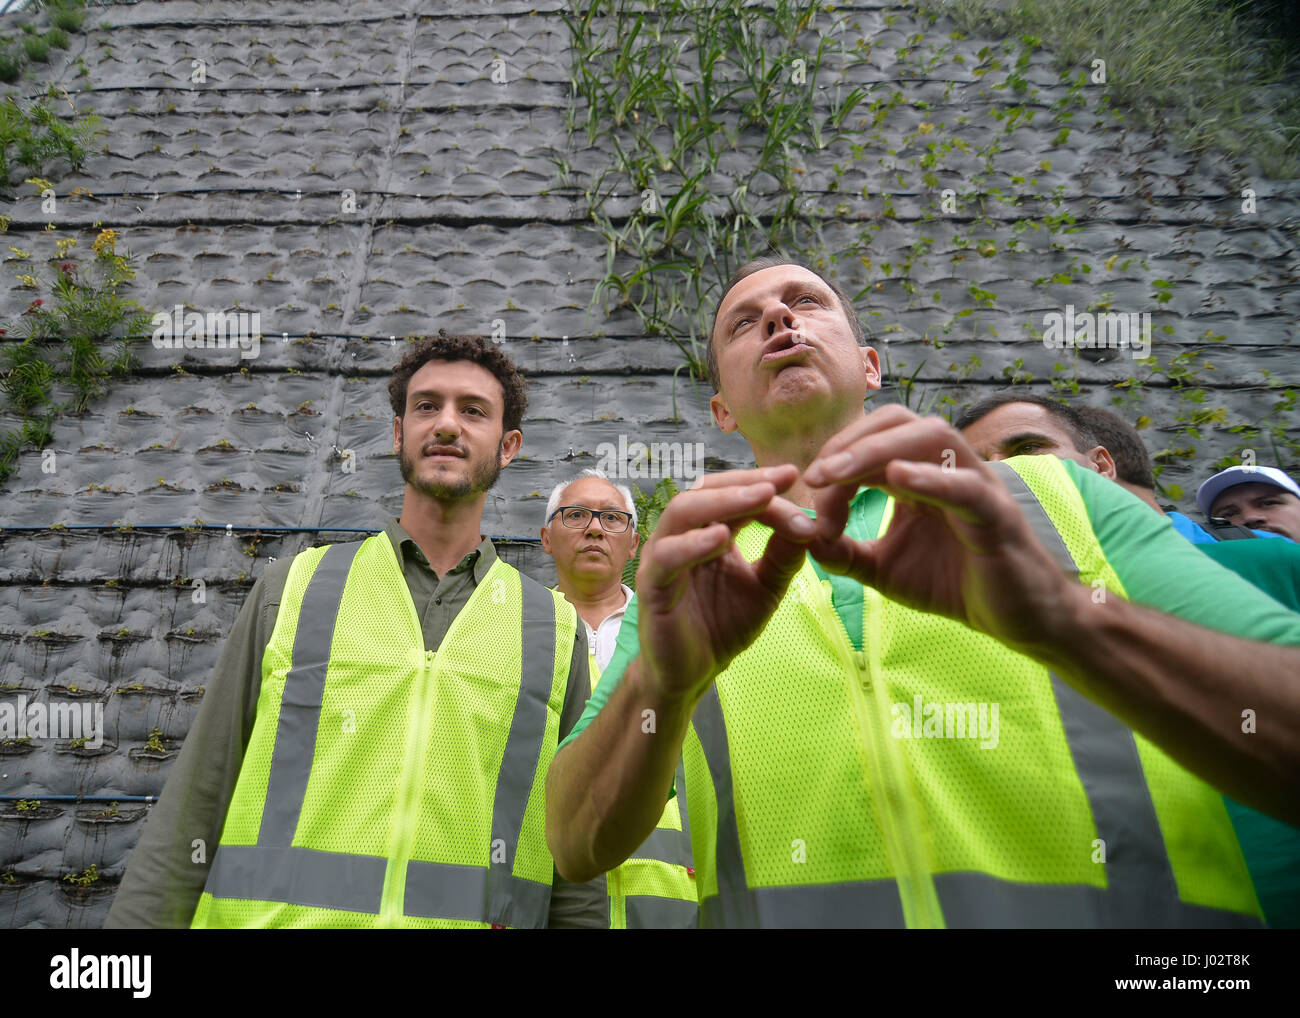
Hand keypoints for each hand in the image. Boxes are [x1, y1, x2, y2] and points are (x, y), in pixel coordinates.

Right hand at [635, 465, 817, 701]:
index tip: (794, 475)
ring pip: (682, 512)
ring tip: (760, 498)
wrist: (694, 672)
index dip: (760, 482)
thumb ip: (784, 555)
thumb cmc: (723, 625)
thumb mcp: (766, 586)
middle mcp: (682, 536)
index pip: (730, 493)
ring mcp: (663, 557)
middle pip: (704, 490)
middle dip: (743, 482)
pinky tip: (723, 537)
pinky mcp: (652, 585)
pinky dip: (694, 543)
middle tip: (778, 481)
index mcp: (708, 531)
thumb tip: (810, 522)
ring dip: (723, 501)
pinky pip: (668, 556)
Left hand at [802, 405, 1079, 649]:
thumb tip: (804, 536)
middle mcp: (948, 467)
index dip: (834, 462)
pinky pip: (966, 486)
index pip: (871, 441)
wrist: (1016, 619)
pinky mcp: (997, 515)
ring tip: (837, 472)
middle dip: (849, 442)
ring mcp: (976, 484)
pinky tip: (897, 478)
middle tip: (813, 476)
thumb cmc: (954, 584)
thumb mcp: (884, 569)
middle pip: (898, 421)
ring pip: (932, 436)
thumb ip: (843, 553)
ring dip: (877, 450)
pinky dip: (932, 477)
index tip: (808, 499)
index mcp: (920, 473)